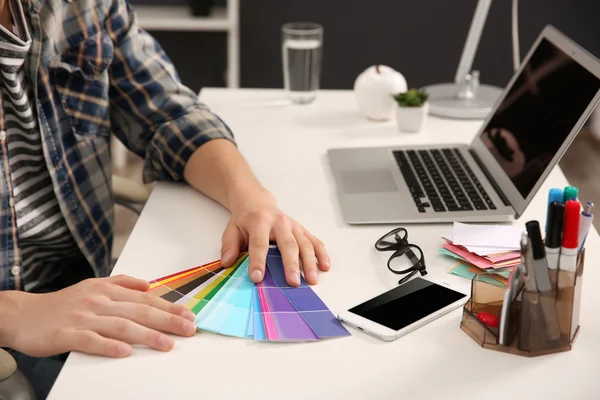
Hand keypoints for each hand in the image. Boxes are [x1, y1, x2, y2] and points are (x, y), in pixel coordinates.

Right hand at [5, 275, 196, 357]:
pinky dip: (109, 346)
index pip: (145, 298)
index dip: (169, 307)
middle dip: (167, 320)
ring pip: (120, 325)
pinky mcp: (67, 334)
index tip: (189, 315)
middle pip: (139, 310)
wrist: (24, 314)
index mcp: (106, 289)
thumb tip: (149, 284)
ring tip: (167, 344)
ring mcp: (83, 317)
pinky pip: (91, 341)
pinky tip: (125, 352)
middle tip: (188, 329)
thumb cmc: (63, 303)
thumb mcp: (93, 285)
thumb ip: (122, 283)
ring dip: (146, 335)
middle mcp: (98, 301)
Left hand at [220, 188, 329, 286]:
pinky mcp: (302, 230)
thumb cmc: (245, 220)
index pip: (259, 243)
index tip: (257, 278)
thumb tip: (227, 262)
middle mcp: (279, 222)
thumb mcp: (232, 229)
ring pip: (304, 244)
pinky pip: (314, 241)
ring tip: (311, 280)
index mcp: (259, 221)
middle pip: (287, 244)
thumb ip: (230, 245)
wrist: (258, 202)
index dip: (258, 261)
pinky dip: (321, 254)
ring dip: (309, 262)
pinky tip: (325, 266)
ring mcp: (293, 226)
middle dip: (290, 264)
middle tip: (292, 282)